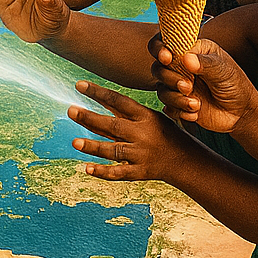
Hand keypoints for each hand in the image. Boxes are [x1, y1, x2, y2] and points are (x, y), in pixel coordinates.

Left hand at [68, 81, 187, 181]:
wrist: (187, 161)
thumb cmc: (164, 133)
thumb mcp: (151, 116)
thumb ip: (124, 111)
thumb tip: (96, 96)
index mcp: (146, 116)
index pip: (119, 101)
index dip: (98, 92)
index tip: (78, 84)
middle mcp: (143, 134)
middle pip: (113, 125)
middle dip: (91, 118)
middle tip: (70, 110)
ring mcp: (142, 154)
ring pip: (114, 150)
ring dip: (93, 147)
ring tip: (74, 142)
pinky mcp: (141, 172)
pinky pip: (120, 173)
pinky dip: (103, 172)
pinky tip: (87, 169)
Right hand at [150, 36, 257, 133]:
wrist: (240, 113)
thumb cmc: (235, 84)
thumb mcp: (224, 70)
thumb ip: (205, 63)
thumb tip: (186, 58)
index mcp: (191, 50)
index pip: (165, 42)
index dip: (160, 48)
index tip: (167, 58)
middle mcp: (180, 66)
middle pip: (158, 67)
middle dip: (170, 78)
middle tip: (188, 86)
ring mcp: (178, 85)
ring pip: (161, 89)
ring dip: (176, 98)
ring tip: (196, 104)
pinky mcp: (178, 103)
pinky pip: (167, 107)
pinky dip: (179, 111)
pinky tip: (196, 113)